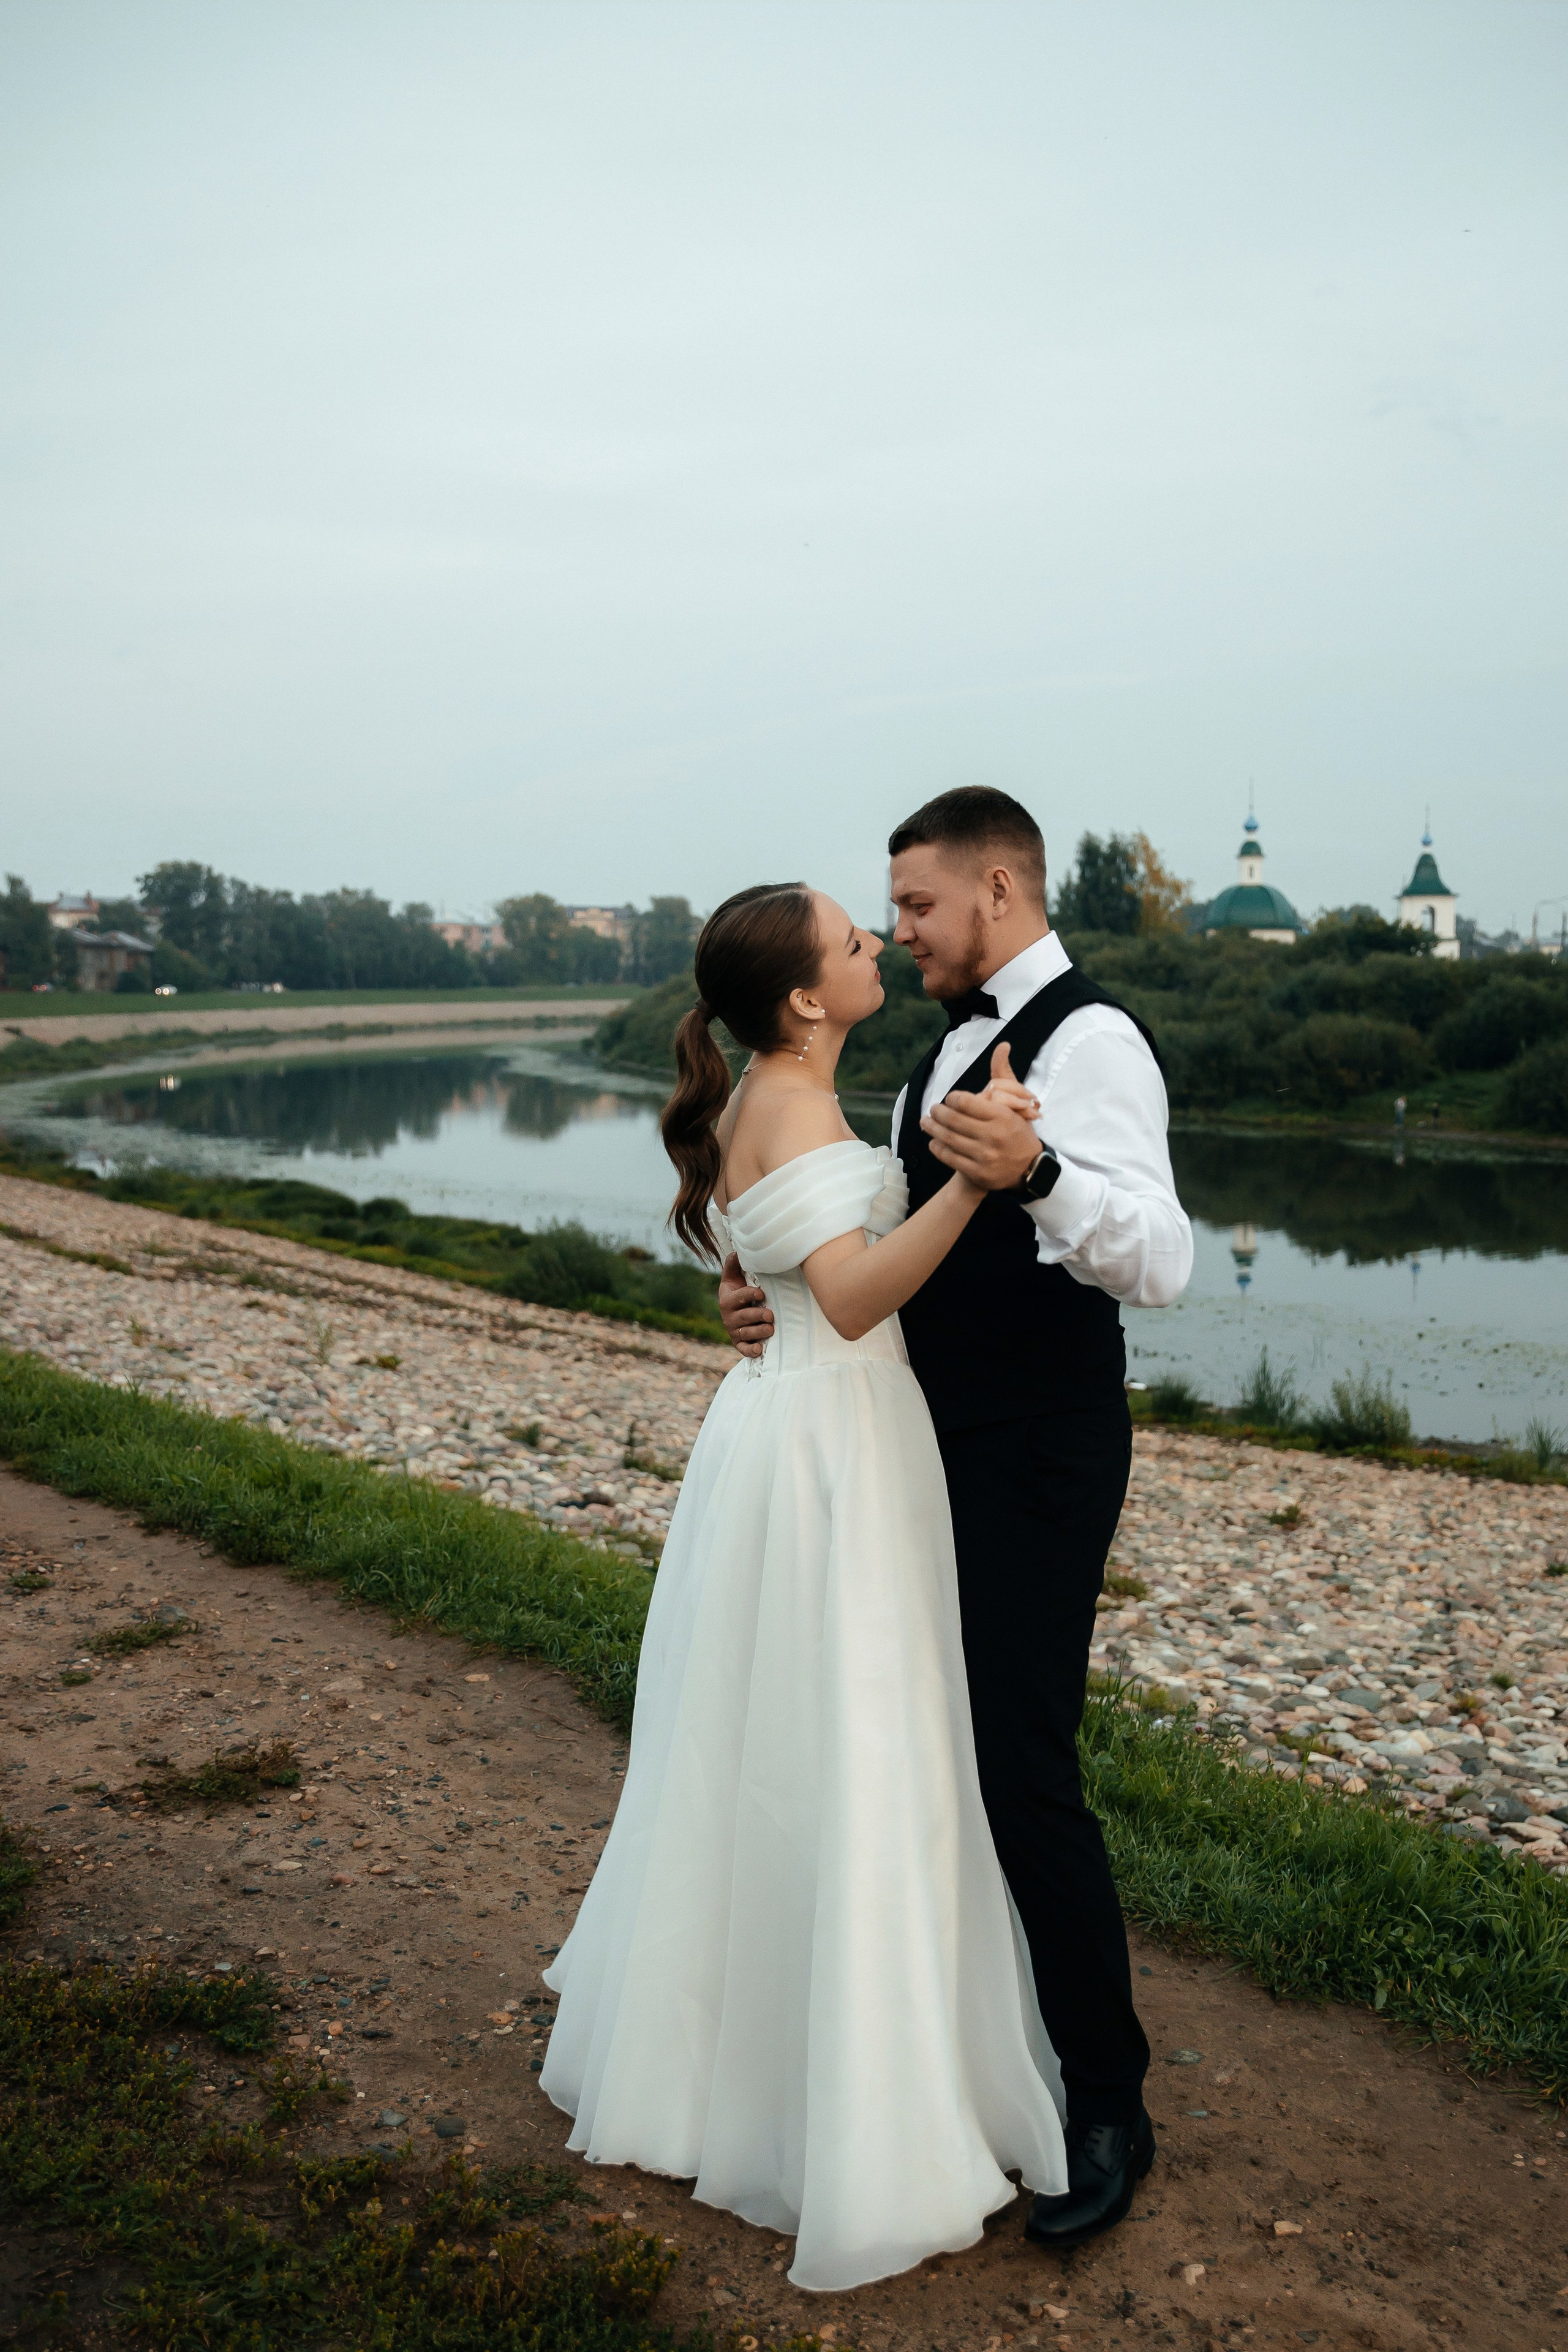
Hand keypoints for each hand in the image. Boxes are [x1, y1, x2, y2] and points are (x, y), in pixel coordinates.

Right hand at [718, 1250, 773, 1357]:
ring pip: (746, 1334)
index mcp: (728, 1300)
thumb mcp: (733, 1276)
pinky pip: (744, 1349)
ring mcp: (734, 1331)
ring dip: (758, 1333)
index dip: (750, 1295)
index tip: (761, 1293)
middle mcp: (729, 1317)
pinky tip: (760, 1350)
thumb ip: (734, 1263)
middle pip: (744, 1318)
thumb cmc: (737, 1289)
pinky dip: (751, 1351)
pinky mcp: (739, 1343)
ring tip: (770, 1329)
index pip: (739, 1297)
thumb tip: (738, 1250)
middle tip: (770, 1315)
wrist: (733, 1310)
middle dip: (757, 1316)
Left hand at [922, 1042, 1043, 1191]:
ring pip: (948, 1138)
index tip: (949, 1099)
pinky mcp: (977, 1172)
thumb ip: (1003, 1075)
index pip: (965, 1102)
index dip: (951, 1099)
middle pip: (953, 1120)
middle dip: (937, 1113)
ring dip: (932, 1129)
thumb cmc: (1018, 1131)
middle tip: (932, 1110)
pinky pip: (949, 1157)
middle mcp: (993, 1136)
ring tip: (925, 1122)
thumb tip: (1002, 1046)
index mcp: (1002, 1116)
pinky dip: (938, 1147)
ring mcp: (984, 1156)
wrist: (1029, 1168)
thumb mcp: (1016, 1102)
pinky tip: (934, 1141)